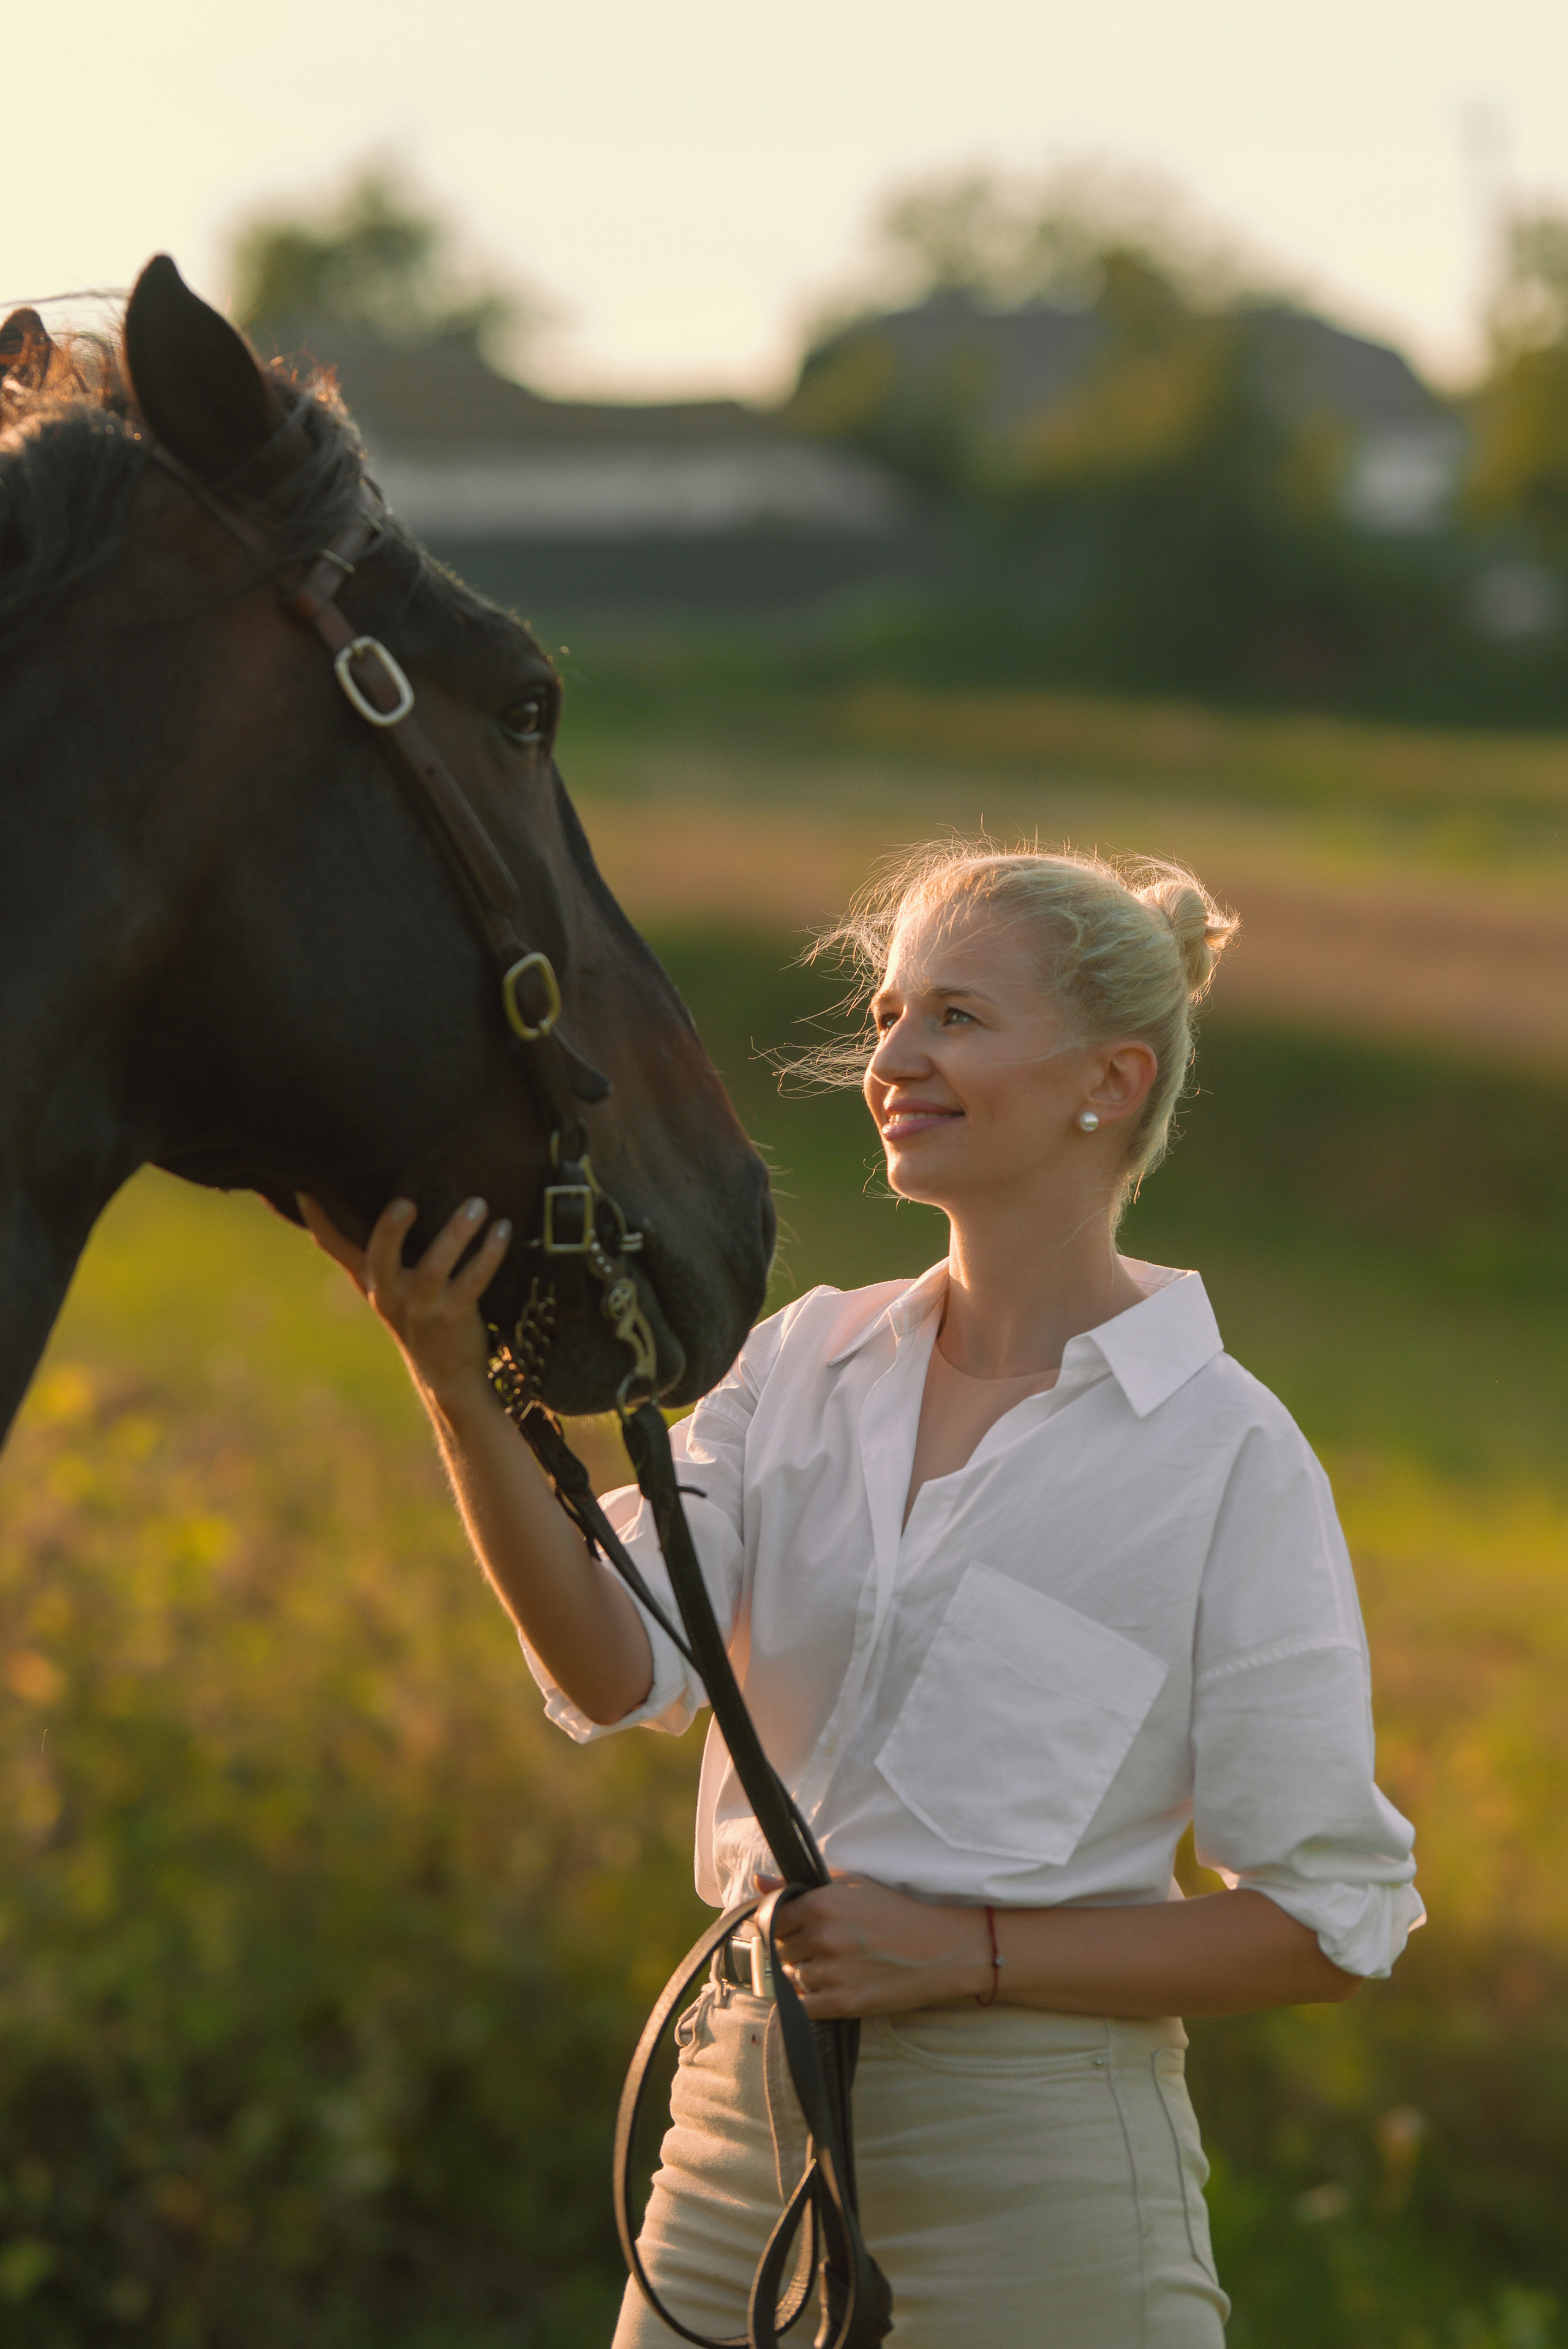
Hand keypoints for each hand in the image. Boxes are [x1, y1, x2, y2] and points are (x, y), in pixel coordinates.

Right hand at [299, 1193, 512, 1408]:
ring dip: (457, 1233)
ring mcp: (421, 1307)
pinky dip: (489, 1254)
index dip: (318, 1219)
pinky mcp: (452, 1317)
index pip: (336, 1247)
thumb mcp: (388, 1289)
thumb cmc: (419, 1319)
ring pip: (434, 1266)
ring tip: (477, 1204)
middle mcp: (390, 1294)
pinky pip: (473, 1281)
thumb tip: (373, 1203)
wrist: (445, 1376)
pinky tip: (502, 1230)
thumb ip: (374, 1256)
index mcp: (372, 1281)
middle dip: (389, 1229)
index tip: (303, 1187)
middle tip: (404, 1201)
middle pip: (380, 1258)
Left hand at [760, 1873, 991, 2019]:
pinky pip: (803, 2006)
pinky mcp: (843, 2003)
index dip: (781, 1924)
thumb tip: (759, 1881)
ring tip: (835, 1965)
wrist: (940, 1950)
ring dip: (804, 1974)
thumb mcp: (852, 1885)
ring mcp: (832, 1972)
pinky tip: (832, 1985)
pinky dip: (810, 1999)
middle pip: (780, 1950)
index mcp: (822, 1904)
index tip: (795, 1927)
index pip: (771, 1919)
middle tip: (821, 1946)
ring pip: (792, 1978)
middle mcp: (823, 1937)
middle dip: (794, 1948)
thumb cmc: (896, 1913)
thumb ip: (802, 1885)